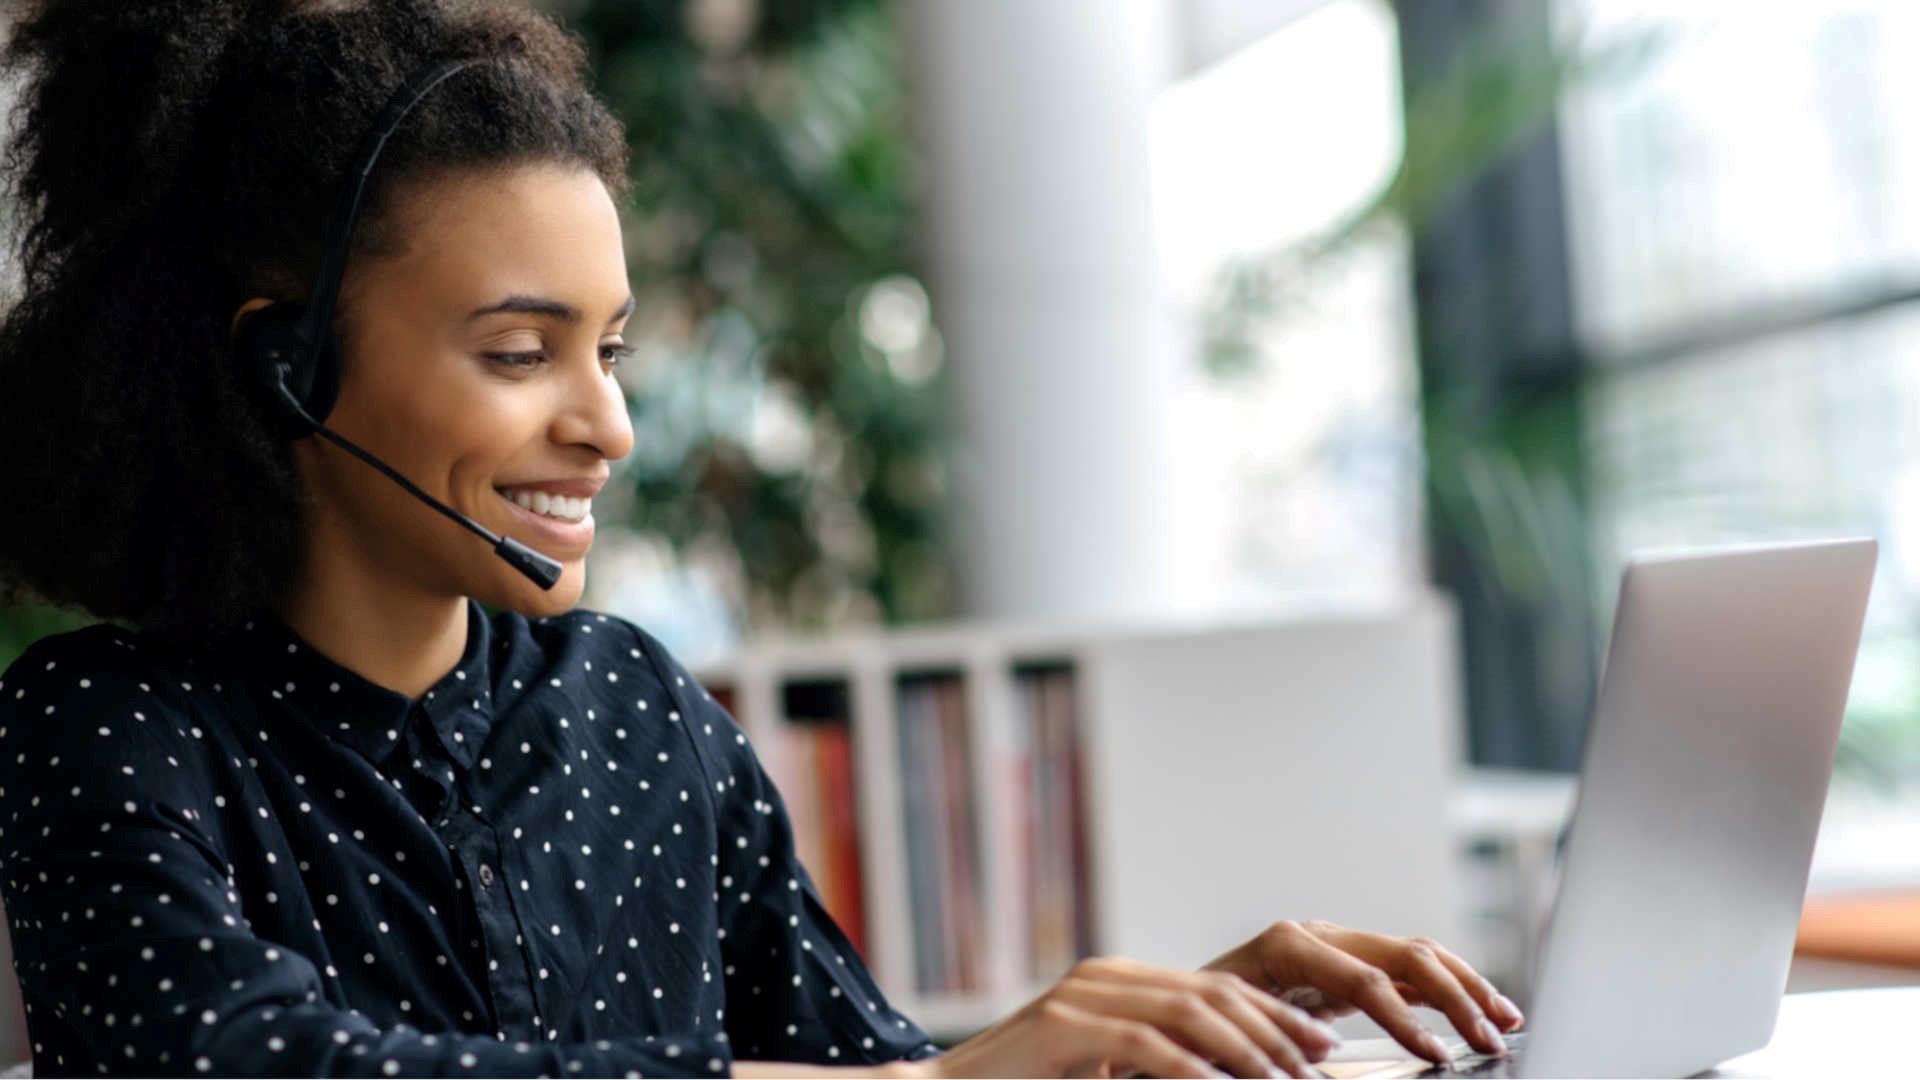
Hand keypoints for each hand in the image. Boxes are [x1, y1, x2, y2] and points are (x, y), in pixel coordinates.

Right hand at [923, 955, 1343, 1077]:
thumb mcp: (1106, 1072)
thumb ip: (1159, 1063)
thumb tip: (1224, 1078)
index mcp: (1120, 983)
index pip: (1215, 986)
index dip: (1275, 1014)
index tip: (1322, 1046)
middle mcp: (1106, 977)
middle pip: (1212, 991)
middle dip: (1276, 1028)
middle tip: (1320, 1062)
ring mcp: (1081, 996)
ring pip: (1188, 1009)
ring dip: (1247, 1049)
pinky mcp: (1060, 1027)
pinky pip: (1141, 1042)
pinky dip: (1188, 1068)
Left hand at [1201, 920, 1525, 1064]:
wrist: (1178, 1004)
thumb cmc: (1198, 1023)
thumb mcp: (1234, 1033)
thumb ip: (1280, 1041)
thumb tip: (1323, 1060)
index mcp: (1288, 945)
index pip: (1366, 977)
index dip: (1406, 1019)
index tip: (1439, 1058)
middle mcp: (1318, 935)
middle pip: (1405, 955)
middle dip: (1455, 998)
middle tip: (1491, 1042)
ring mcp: (1338, 945)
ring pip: (1418, 956)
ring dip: (1466, 987)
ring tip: (1505, 1023)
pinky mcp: (1350, 964)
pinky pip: (1410, 970)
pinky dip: (1450, 989)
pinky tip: (1482, 1014)